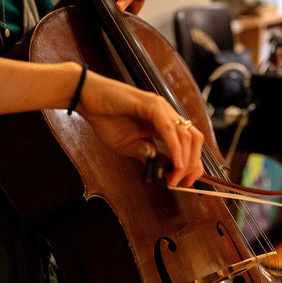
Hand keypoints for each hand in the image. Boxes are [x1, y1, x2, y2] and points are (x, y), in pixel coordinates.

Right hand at [76, 69, 203, 186]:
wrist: (87, 98)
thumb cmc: (104, 118)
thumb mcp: (126, 145)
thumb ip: (144, 154)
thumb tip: (160, 169)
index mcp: (163, 122)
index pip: (189, 143)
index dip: (191, 164)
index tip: (184, 182)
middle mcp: (166, 113)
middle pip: (194, 140)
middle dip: (193, 165)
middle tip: (183, 183)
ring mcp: (160, 107)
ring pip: (186, 135)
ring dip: (185, 161)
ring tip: (175, 178)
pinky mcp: (150, 104)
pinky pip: (168, 129)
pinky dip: (175, 148)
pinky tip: (175, 163)